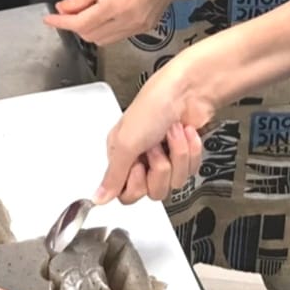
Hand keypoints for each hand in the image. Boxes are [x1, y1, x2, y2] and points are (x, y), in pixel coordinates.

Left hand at [44, 0, 192, 46]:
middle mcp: (130, 19)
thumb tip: (68, 6)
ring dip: (90, 28)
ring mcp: (140, 25)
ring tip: (85, 9)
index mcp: (118, 4)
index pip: (80, 24)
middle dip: (74, 25)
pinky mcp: (147, 25)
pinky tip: (104, 12)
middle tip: (67, 10)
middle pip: (91, 36)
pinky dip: (106, 28)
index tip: (51, 19)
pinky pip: (119, 35)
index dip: (61, 23)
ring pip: (104, 40)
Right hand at [94, 53, 214, 204]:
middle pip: (153, 191)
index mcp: (121, 154)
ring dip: (177, 154)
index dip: (137, 184)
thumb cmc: (155, 104)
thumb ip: (113, 175)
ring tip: (172, 133)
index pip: (126, 193)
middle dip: (160, 167)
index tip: (139, 166)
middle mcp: (142, 157)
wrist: (190, 90)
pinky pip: (191, 170)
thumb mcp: (126, 141)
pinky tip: (185, 133)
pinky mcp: (186, 153)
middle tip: (157, 147)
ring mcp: (166, 156)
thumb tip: (97, 198)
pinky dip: (191, 150)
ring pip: (175, 181)